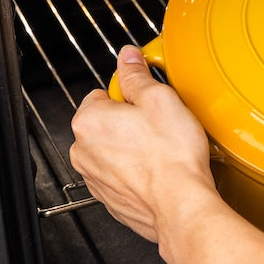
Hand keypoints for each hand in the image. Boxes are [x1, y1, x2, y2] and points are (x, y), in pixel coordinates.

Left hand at [70, 45, 218, 243]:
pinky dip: (135, 172)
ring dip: (131, 147)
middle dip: (128, 121)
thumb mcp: (160, 99)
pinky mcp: (110, 200)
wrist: (181, 205)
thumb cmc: (171, 158)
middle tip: (158, 124)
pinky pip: (120, 176)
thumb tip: (128, 58)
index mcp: (89, 121)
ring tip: (161, 148)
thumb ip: (137, 74)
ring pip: (111, 151)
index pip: (102, 93)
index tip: (147, 100)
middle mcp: (83, 151)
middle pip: (105, 123)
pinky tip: (158, 169)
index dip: (129, 95)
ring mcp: (95, 179)